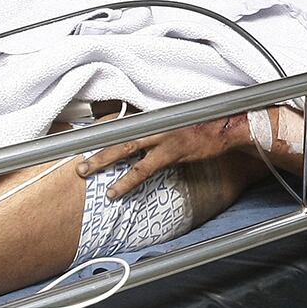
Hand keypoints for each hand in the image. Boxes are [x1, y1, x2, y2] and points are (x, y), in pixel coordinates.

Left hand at [75, 113, 247, 199]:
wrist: (228, 126)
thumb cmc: (206, 124)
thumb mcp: (180, 121)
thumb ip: (161, 127)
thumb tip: (146, 136)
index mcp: (156, 116)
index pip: (124, 123)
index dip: (105, 133)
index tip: (88, 141)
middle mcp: (156, 123)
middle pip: (118, 135)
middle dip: (96, 147)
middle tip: (78, 161)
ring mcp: (162, 137)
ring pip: (124, 149)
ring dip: (103, 161)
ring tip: (86, 173)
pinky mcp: (171, 152)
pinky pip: (142, 169)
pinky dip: (126, 181)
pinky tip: (114, 191)